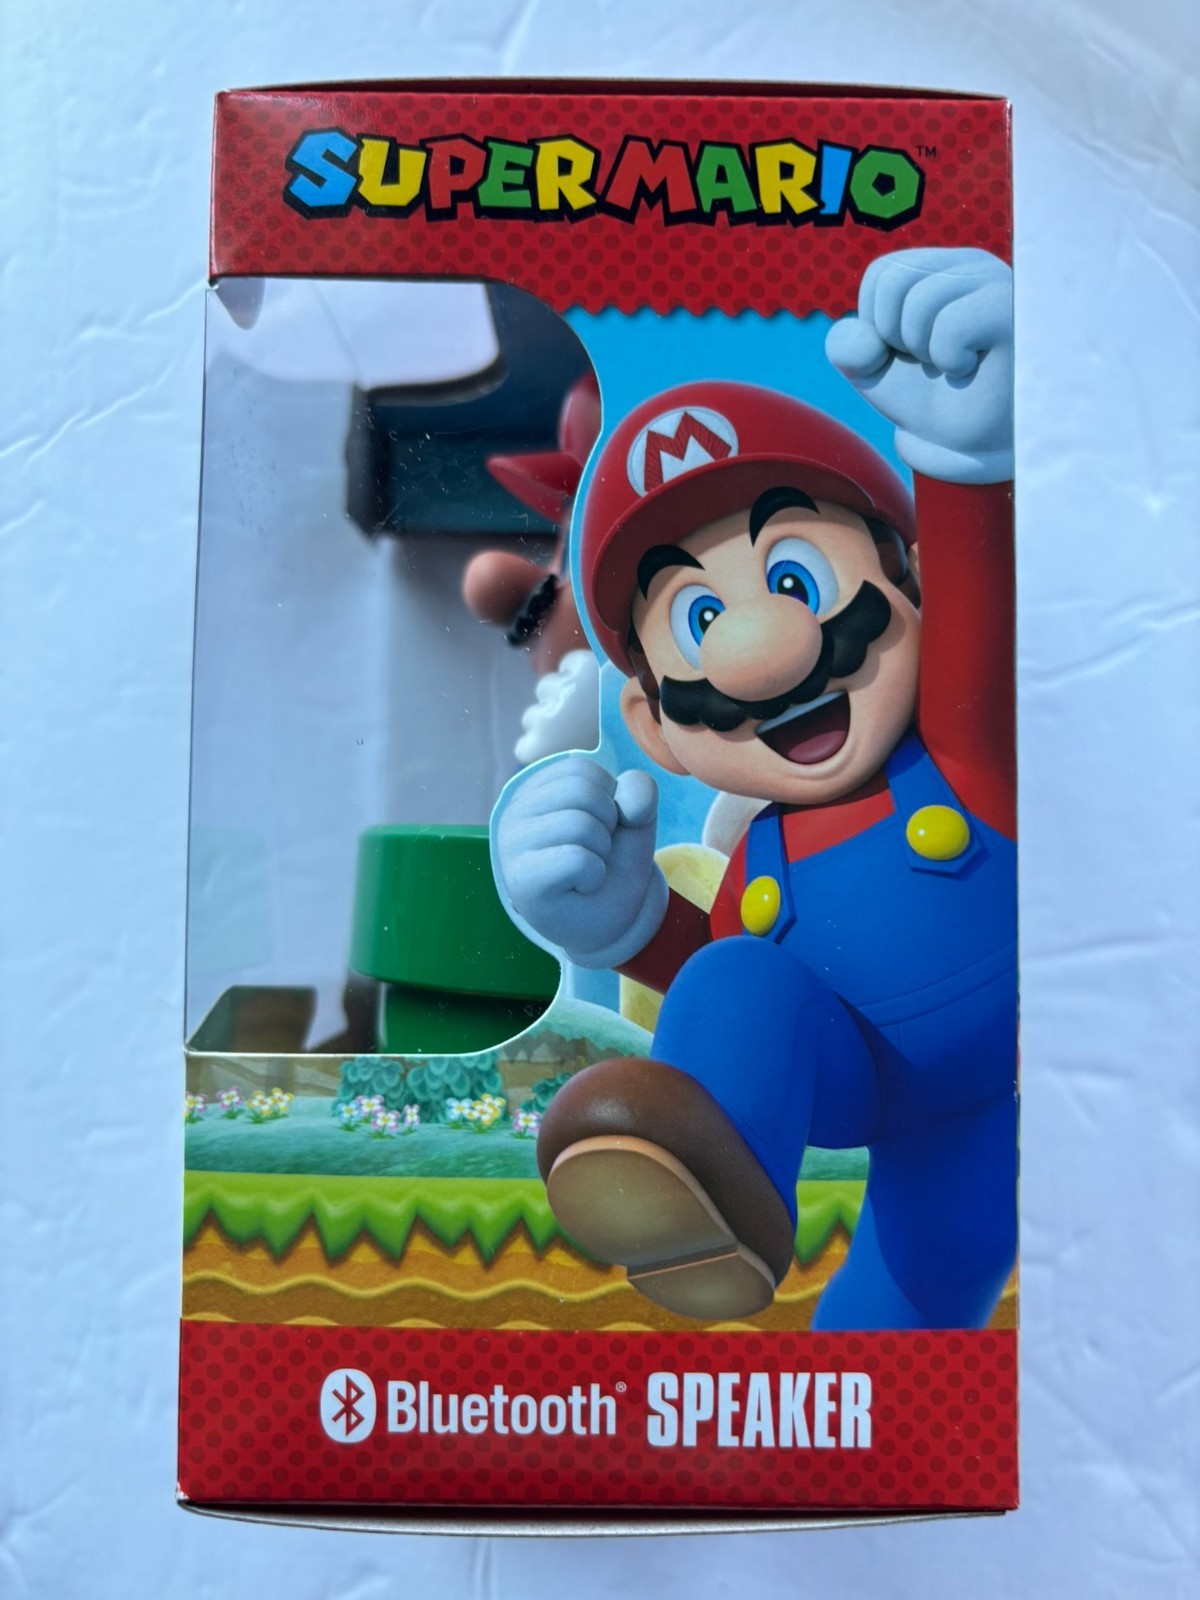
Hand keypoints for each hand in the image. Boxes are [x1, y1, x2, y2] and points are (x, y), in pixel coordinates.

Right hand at [492, 755, 666, 967]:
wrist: (610, 925)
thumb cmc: (614, 866)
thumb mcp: (635, 820)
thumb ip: (638, 793)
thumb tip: (629, 806)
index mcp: (535, 790)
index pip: (583, 769)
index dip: (609, 800)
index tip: (599, 828)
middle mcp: (514, 812)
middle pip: (581, 790)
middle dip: (607, 823)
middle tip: (596, 852)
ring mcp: (512, 846)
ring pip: (580, 823)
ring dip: (601, 851)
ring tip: (588, 869)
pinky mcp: (521, 880)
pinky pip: (577, 859)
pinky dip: (594, 875)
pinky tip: (581, 886)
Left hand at [826, 248, 1012, 484]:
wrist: (969, 444)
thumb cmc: (928, 397)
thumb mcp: (872, 371)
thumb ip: (848, 348)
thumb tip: (865, 340)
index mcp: (939, 268)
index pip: (882, 273)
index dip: (877, 324)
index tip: (907, 351)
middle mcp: (971, 265)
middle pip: (895, 282)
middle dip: (895, 336)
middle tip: (930, 360)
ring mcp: (996, 281)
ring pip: (921, 303)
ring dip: (923, 350)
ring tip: (951, 364)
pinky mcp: (1010, 308)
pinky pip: (950, 326)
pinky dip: (948, 358)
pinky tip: (969, 367)